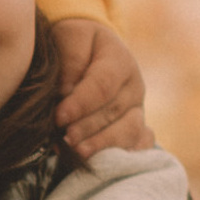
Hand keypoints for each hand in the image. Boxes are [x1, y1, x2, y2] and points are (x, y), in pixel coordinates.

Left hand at [50, 20, 154, 157]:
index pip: (103, 85)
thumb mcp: (68, 37)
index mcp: (119, 60)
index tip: (59, 116)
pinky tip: (104, 163)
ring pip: (130, 131)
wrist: (87, 51)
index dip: (81, 103)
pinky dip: (126, 156)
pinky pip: (140, 145)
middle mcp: (134, 87)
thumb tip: (66, 90)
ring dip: (104, 144)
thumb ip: (70, 59)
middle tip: (65, 138)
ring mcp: (138, 109)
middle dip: (88, 128)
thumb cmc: (73, 43)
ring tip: (79, 153)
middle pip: (114, 112)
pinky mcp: (137, 128)